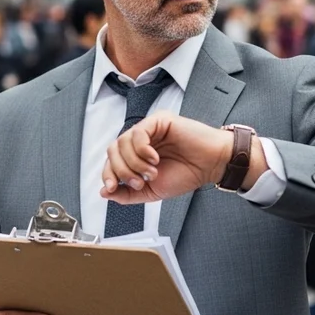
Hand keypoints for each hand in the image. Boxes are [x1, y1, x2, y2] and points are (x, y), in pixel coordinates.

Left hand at [100, 112, 260, 203]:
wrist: (210, 166)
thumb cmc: (186, 174)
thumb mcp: (151, 192)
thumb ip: (127, 194)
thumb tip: (104, 193)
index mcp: (136, 155)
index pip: (111, 161)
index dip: (108, 175)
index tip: (112, 188)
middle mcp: (140, 140)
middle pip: (113, 150)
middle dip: (121, 171)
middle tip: (139, 182)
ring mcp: (149, 128)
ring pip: (122, 142)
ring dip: (134, 163)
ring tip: (152, 173)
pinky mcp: (159, 120)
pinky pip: (138, 133)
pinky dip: (142, 150)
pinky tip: (155, 159)